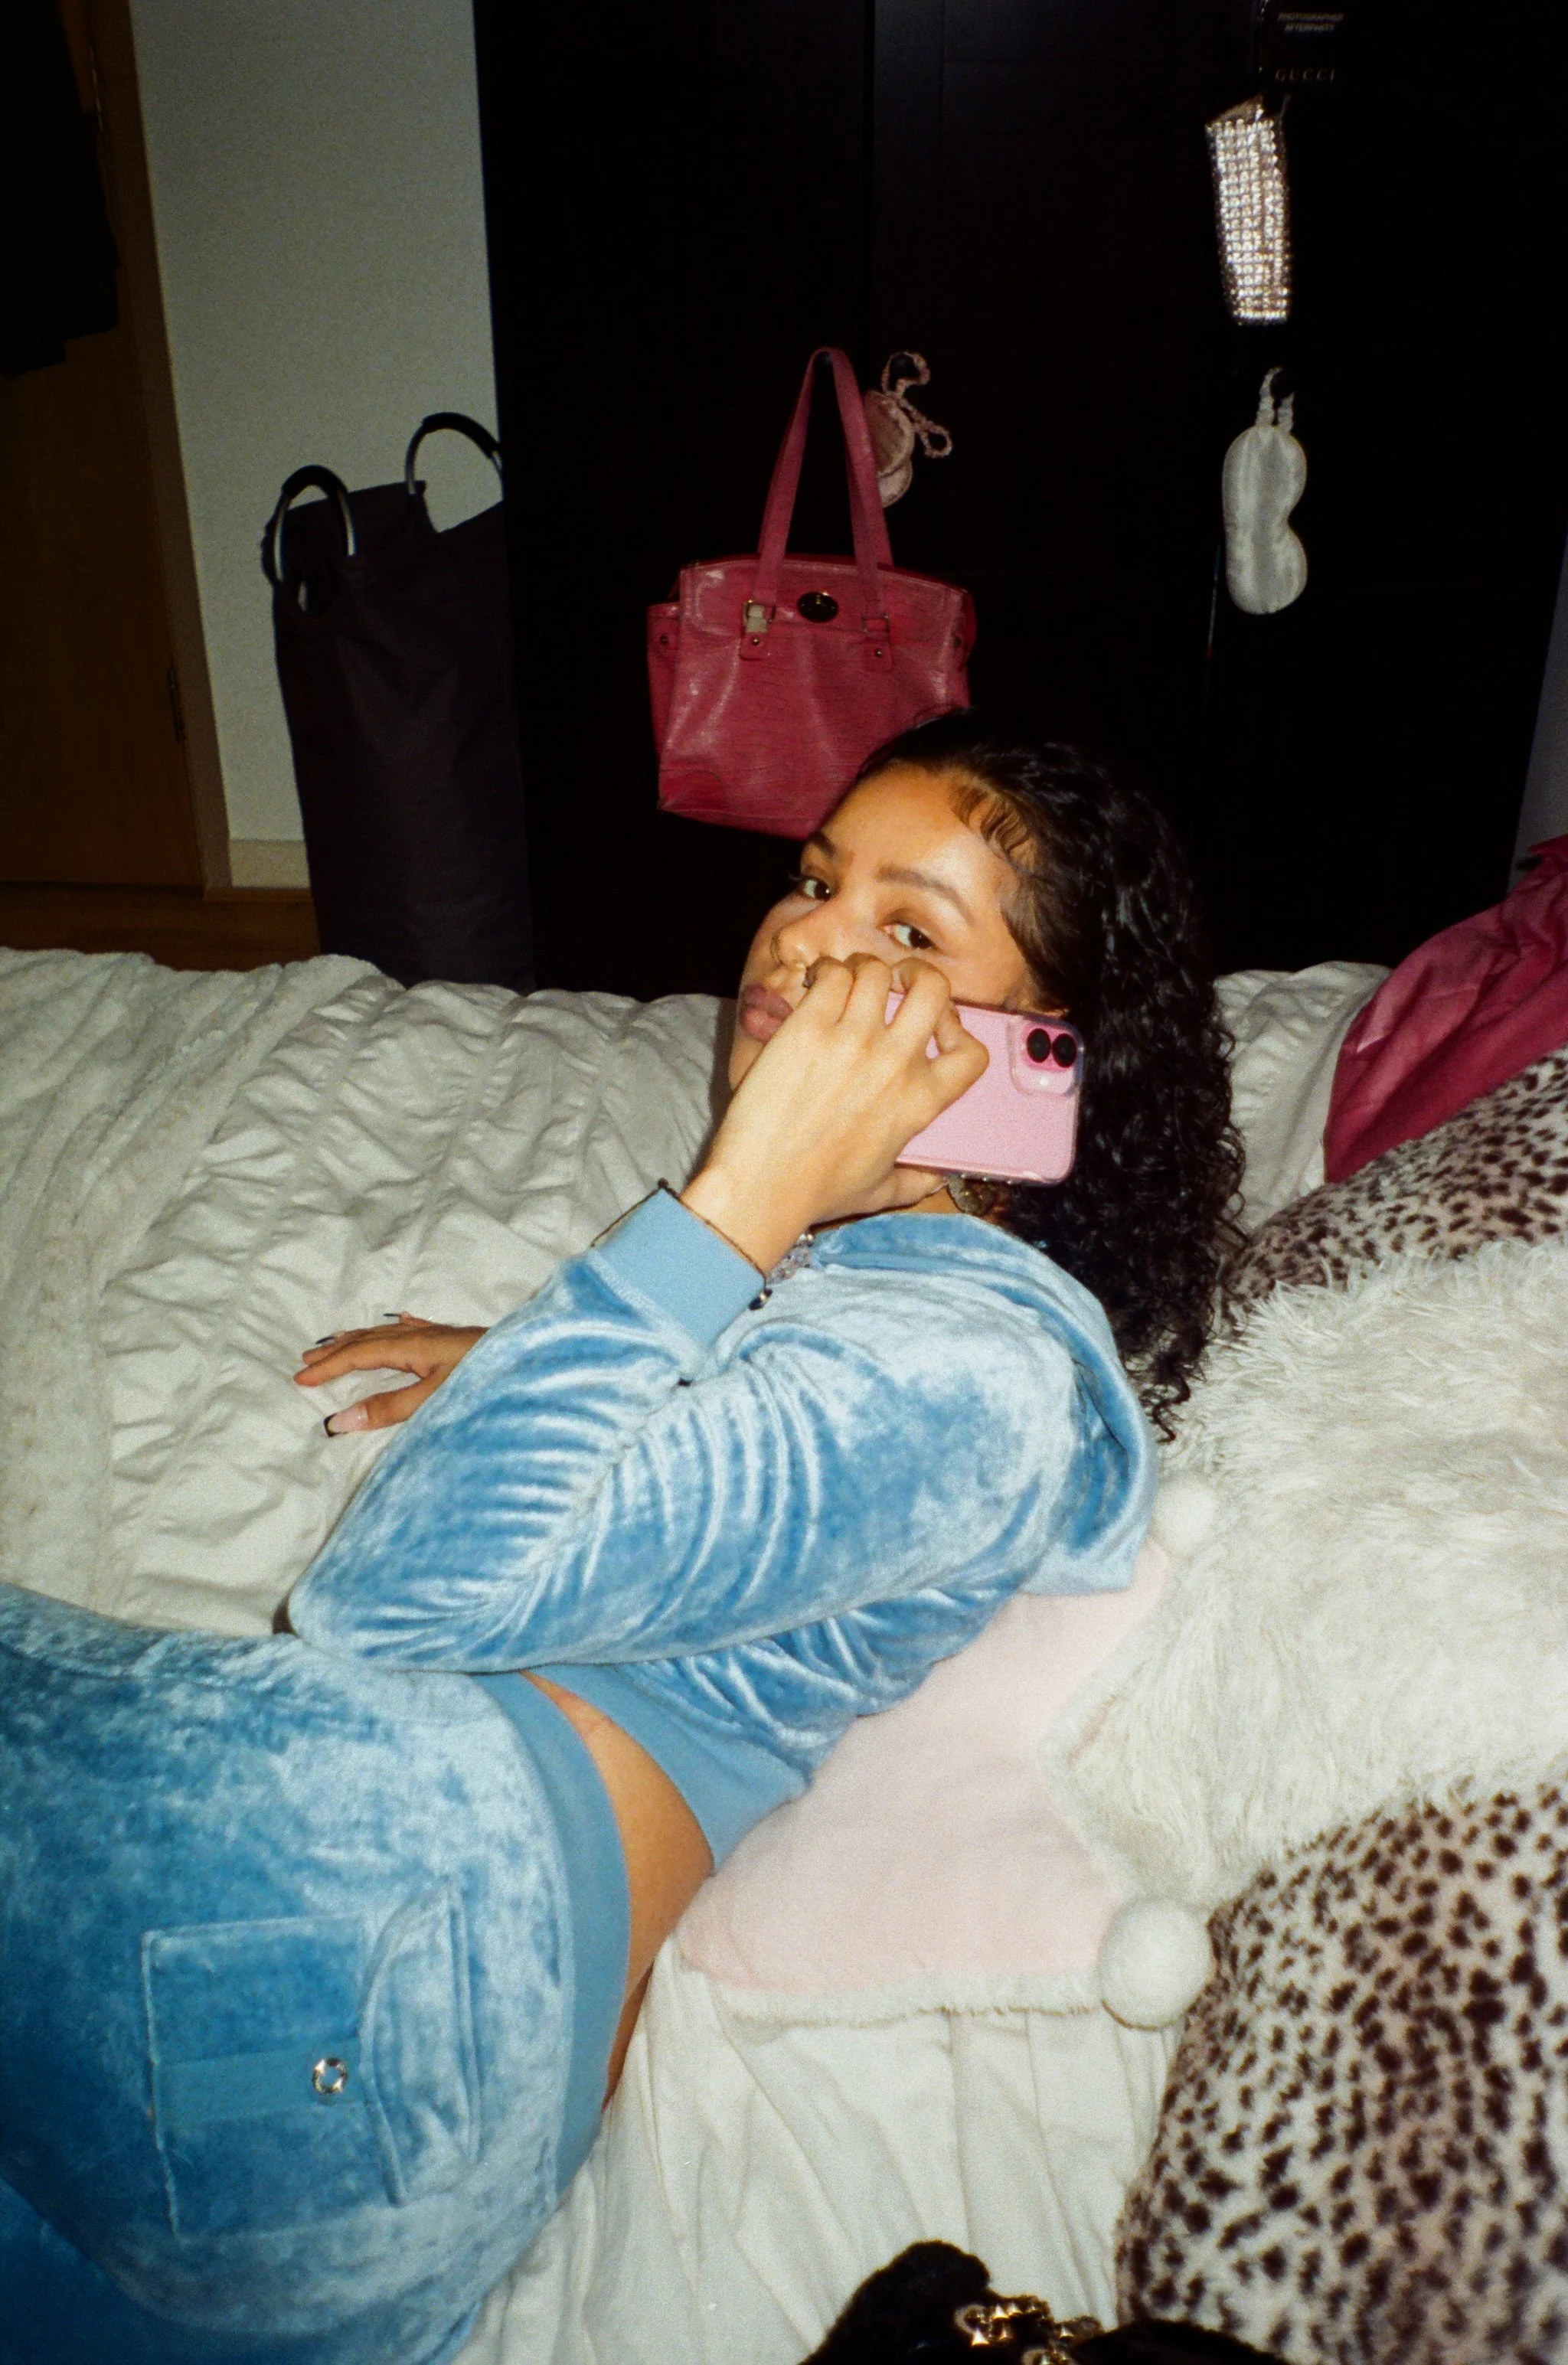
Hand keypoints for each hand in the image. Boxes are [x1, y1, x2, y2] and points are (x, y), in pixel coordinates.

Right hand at [294, 1314, 486, 1433]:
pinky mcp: (457, 1339)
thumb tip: (340, 1420)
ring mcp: (441, 1335)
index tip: (299, 1379)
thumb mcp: (435, 1400)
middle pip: (368, 1339)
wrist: (538, 1360)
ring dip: (359, 1339)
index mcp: (413, 1347)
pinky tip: (400, 1322)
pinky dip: (397, 1328)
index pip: (359, 1355)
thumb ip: (391, 1409)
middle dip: (336, 1350)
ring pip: (389, 1333)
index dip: (329, 1367)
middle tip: (306, 1360)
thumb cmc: (487, 1381)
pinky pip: (416, 1328)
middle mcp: (423, 1335)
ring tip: (337, 1342)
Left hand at [682, 955, 986, 1271]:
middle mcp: (896, 1063)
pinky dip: (825, 972)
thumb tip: (934, 1180)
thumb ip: (914, 1182)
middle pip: (933, 988)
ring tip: (844, 980)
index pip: (972, 1053)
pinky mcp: (809, 1028)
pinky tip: (814, 986)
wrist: (763, 1185)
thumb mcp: (881, 1192)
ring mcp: (853, 1040)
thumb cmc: (819, 1192)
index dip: (959, 1029)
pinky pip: (832, 975)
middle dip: (917, 973)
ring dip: (863, 969)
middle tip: (895, 980)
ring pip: (876, 971)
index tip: (934, 1028)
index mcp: (921, 1101)